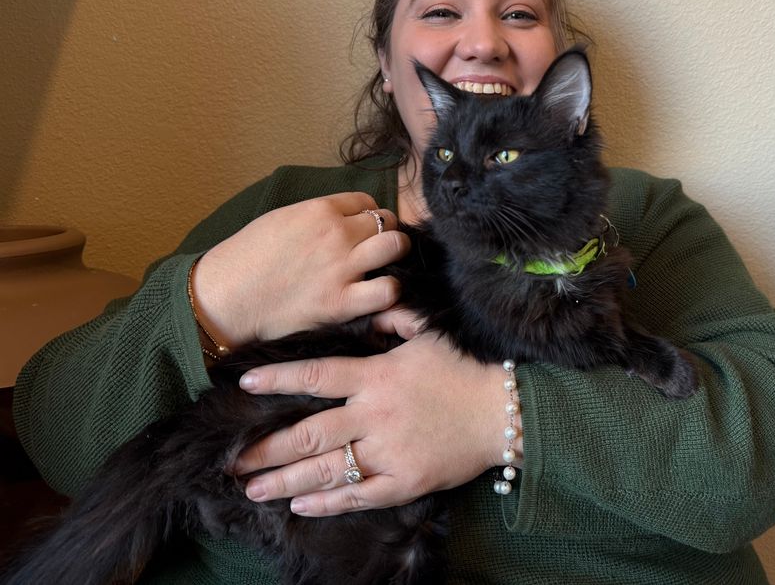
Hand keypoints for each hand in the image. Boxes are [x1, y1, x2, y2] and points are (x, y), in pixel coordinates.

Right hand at [190, 193, 407, 347]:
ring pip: (395, 247)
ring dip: (395, 255)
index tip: (363, 228)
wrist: (225, 298)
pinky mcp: (341, 302)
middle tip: (379, 247)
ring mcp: (341, 268)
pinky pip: (388, 290)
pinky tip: (378, 294)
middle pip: (386, 221)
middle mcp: (336, 234)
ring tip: (385, 267)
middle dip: (387, 231)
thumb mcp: (280, 219)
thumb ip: (316, 215)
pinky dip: (390, 291)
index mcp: (319, 210)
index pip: (365, 201)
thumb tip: (341, 217)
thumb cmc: (245, 259)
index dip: (368, 214)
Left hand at [232, 331, 518, 516]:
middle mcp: (375, 413)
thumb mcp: (430, 333)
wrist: (504, 409)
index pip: (317, 375)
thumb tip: (371, 306)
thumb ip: (395, 319)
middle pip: (310, 432)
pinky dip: (327, 502)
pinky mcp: (405, 480)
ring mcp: (389, 450)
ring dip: (285, 480)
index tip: (244, 385)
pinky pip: (359, 494)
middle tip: (232, 459)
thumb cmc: (466, 368)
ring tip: (253, 489)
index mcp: (377, 375)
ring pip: (327, 468)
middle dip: (267, 448)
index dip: (278, 380)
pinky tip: (299, 505)